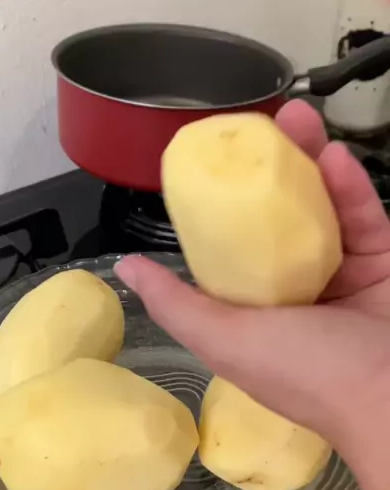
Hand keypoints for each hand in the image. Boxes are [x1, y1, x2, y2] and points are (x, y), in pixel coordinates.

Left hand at [115, 101, 389, 471]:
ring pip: (323, 210)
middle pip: (279, 219)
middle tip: (265, 125)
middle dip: (272, 171)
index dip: (223, 206)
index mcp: (254, 313)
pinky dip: (351, 187)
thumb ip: (175, 304)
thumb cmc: (305, 371)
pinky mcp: (383, 265)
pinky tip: (335, 155)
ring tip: (298, 117)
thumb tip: (125, 269)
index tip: (217, 163)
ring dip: (311, 163)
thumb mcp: (225, 340)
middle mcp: (295, 293)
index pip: (233, 249)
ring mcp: (342, 277)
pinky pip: (365, 219)